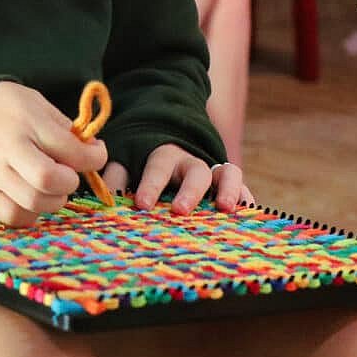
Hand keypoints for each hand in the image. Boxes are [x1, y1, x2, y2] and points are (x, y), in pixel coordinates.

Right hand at [0, 82, 107, 226]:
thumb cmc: (11, 107)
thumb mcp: (39, 105)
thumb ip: (65, 130)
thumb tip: (92, 155)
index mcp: (25, 120)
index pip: (70, 149)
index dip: (94, 157)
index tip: (96, 154)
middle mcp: (6, 148)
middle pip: (48, 180)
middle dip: (70, 181)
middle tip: (69, 174)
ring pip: (33, 203)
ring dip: (53, 200)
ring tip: (53, 187)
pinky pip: (13, 215)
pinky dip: (31, 213)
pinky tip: (34, 198)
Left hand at [101, 146, 253, 212]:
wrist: (171, 141)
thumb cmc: (144, 161)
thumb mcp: (127, 161)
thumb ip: (117, 175)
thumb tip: (107, 196)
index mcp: (163, 156)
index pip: (157, 167)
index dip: (150, 184)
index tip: (142, 205)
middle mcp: (191, 162)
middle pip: (195, 172)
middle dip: (189, 191)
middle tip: (180, 211)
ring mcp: (214, 172)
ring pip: (227, 173)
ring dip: (228, 189)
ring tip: (226, 208)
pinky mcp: (230, 185)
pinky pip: (244, 188)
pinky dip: (247, 199)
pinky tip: (249, 215)